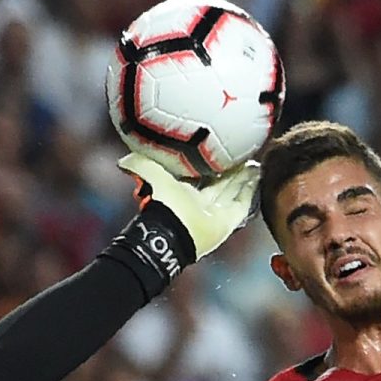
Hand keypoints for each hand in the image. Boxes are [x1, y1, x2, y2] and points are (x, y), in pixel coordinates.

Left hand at [122, 154, 260, 258]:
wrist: (172, 232)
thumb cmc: (160, 205)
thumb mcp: (151, 176)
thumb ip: (139, 164)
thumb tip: (121, 159)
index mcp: (184, 193)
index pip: (201, 176)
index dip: (211, 163)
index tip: (220, 148)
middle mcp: (202, 203)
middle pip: (221, 183)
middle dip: (232, 170)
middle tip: (244, 152)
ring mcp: (216, 213)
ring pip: (234, 191)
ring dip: (245, 178)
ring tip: (256, 162)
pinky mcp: (229, 221)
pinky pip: (243, 203)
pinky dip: (251, 190)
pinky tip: (259, 175)